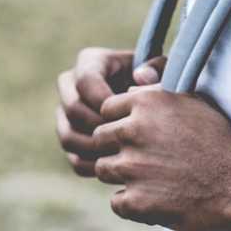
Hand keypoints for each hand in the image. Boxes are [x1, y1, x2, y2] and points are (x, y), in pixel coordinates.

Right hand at [55, 47, 166, 176]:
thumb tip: (141, 76)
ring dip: (96, 149)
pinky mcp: (71, 138)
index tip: (129, 114)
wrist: (155, 105)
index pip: (85, 80)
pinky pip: (73, 157)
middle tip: (126, 139)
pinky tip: (119, 168)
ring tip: (123, 154)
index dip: (105, 100)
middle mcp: (70, 85)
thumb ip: (158, 69)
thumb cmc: (161, 82)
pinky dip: (94, 166)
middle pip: (72, 108)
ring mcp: (65, 113)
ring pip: (68, 136)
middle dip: (100, 127)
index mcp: (90, 62)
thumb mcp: (165, 70)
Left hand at [92, 86, 230, 230]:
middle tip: (147, 158)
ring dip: (123, 175)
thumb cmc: (220, 140)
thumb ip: (159, 89)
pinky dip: (133, 203)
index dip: (122, 122)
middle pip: (100, 139)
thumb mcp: (195, 102)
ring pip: (104, 169)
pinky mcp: (135, 200)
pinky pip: (116, 201)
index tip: (141, 134)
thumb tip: (135, 73)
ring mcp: (132, 167)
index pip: (106, 110)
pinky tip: (158, 197)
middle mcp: (134, 131)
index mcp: (147, 103)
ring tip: (154, 177)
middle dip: (118, 148)